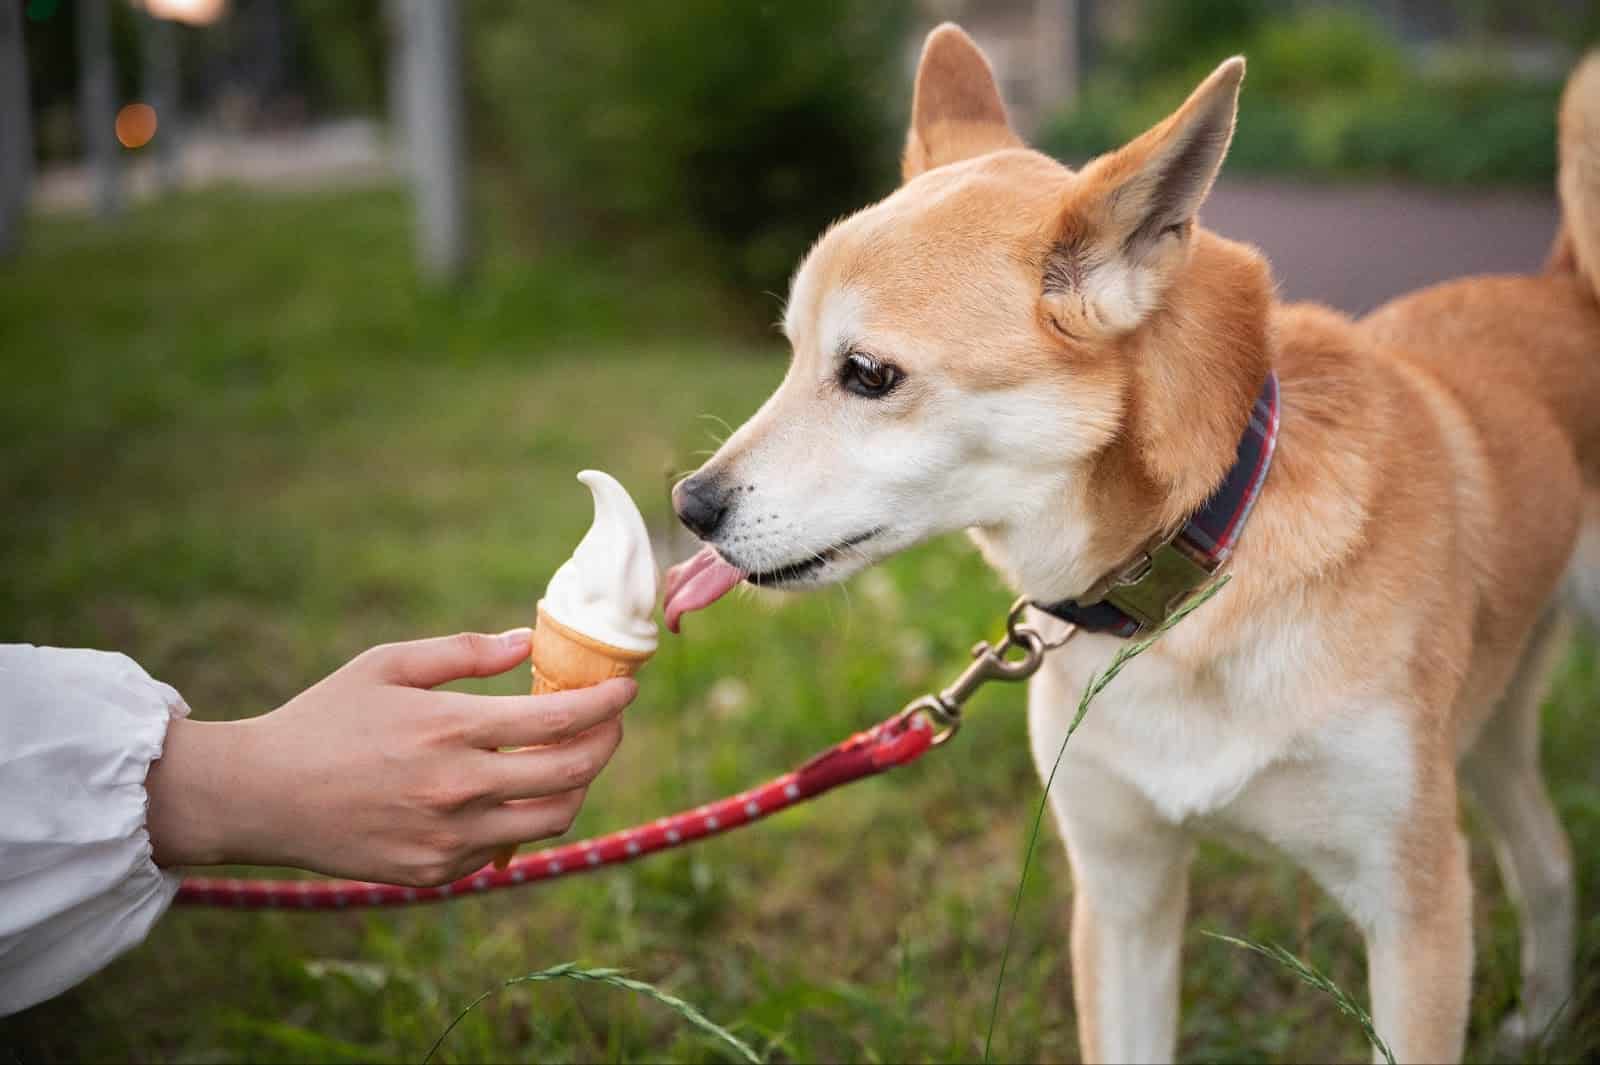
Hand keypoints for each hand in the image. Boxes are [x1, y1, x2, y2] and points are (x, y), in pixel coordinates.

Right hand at [145, 629, 635, 885]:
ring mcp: (449, 839)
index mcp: (450, 729)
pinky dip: (524, 819)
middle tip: (612, 723)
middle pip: (573, 774)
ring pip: (552, 819)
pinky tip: (513, 790)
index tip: (627, 689)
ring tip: (572, 757)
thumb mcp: (389, 665)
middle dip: (607, 743)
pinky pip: (506, 848)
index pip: (560, 720)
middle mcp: (458, 789)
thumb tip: (529, 642)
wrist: (262, 797)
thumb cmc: (326, 718)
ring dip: (577, 787)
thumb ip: (464, 653)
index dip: (606, 704)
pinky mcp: (436, 873)